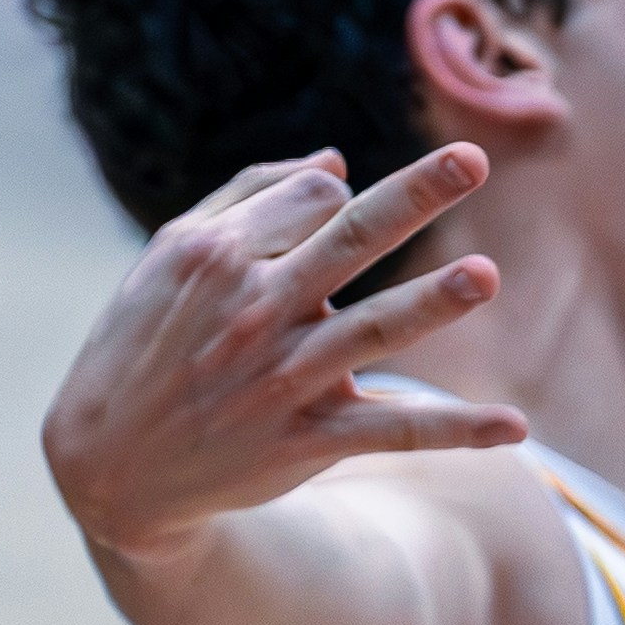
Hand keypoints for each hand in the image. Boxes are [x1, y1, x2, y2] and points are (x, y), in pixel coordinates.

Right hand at [43, 148, 523, 565]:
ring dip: (430, 304)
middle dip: (413, 197)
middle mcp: (254, 311)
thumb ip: (249, 197)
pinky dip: (454, 431)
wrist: (110, 464)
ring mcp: (283, 379)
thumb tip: (339, 160)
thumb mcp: (170, 255)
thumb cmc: (147, 340)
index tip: (333, 212)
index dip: (338, 198)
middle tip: (473, 160)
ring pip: (371, 331)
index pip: (315, 200)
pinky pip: (392, 432)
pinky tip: (514, 427)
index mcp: (217, 255)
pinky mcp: (306, 442)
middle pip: (348, 240)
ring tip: (485, 276)